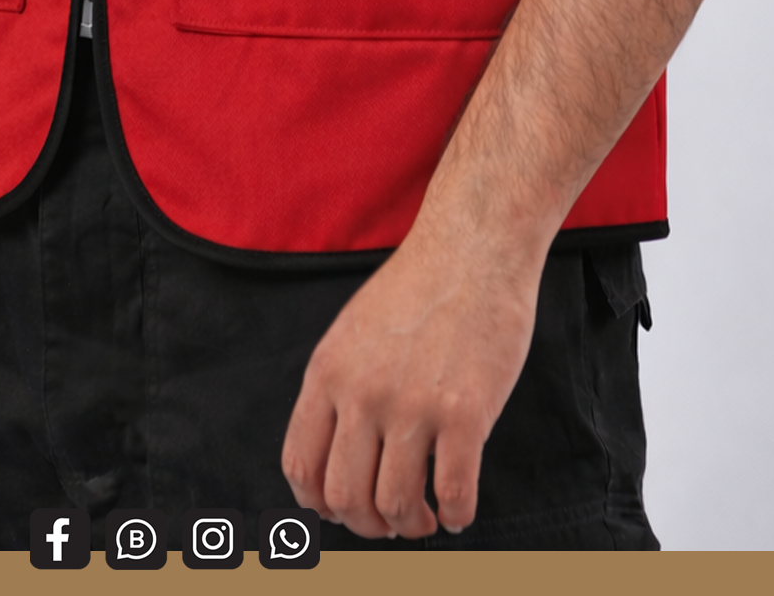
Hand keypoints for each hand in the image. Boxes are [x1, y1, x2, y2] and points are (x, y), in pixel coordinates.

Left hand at [281, 223, 540, 538]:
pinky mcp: (466, 412)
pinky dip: (456, 517)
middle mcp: (362, 392)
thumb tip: (332, 461)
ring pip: (396, 506)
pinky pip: (454, 494)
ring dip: (412, 526)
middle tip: (391, 522)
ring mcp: (413, 404)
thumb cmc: (417, 290)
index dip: (319, 506)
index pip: (301, 466)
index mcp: (327, 372)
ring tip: (426, 518)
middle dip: (368, 526)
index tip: (341, 513)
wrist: (472, 247)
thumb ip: (338, 389)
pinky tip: (458, 510)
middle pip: (346, 497)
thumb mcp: (353, 332)